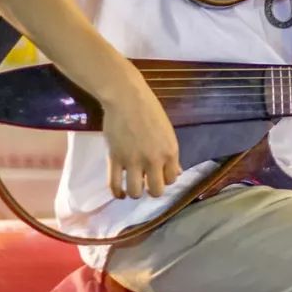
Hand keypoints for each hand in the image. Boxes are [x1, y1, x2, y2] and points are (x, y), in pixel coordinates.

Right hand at [99, 62, 181, 199]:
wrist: (126, 98)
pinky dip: (117, 193)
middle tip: (147, 184)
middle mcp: (153, 160)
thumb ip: (170, 155)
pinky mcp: (114, 159)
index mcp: (170, 152)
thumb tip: (176, 172)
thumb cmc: (149, 110)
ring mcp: (133, 161)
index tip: (160, 176)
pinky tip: (120, 193)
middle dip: (152, 190)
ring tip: (133, 186)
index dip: (165, 180)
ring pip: (136, 192)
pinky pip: (114, 185)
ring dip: (135, 193)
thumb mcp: (167, 132)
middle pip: (156, 191)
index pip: (172, 179)